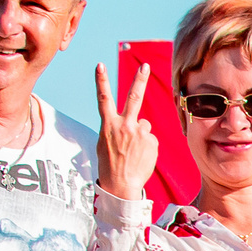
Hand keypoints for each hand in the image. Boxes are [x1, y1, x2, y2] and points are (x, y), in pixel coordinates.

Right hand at [95, 62, 158, 197]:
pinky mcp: (151, 141)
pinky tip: (140, 157)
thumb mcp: (105, 143)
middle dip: (139, 79)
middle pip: (134, 97)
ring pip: (143, 125)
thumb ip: (117, 128)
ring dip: (140, 135)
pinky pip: (150, 139)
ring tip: (133, 152)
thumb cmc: (110, 165)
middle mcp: (125, 126)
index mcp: (109, 125)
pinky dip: (147, 146)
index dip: (101, 80)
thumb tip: (135, 123)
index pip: (103, 98)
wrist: (121, 185)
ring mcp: (139, 133)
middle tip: (145, 65)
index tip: (100, 65)